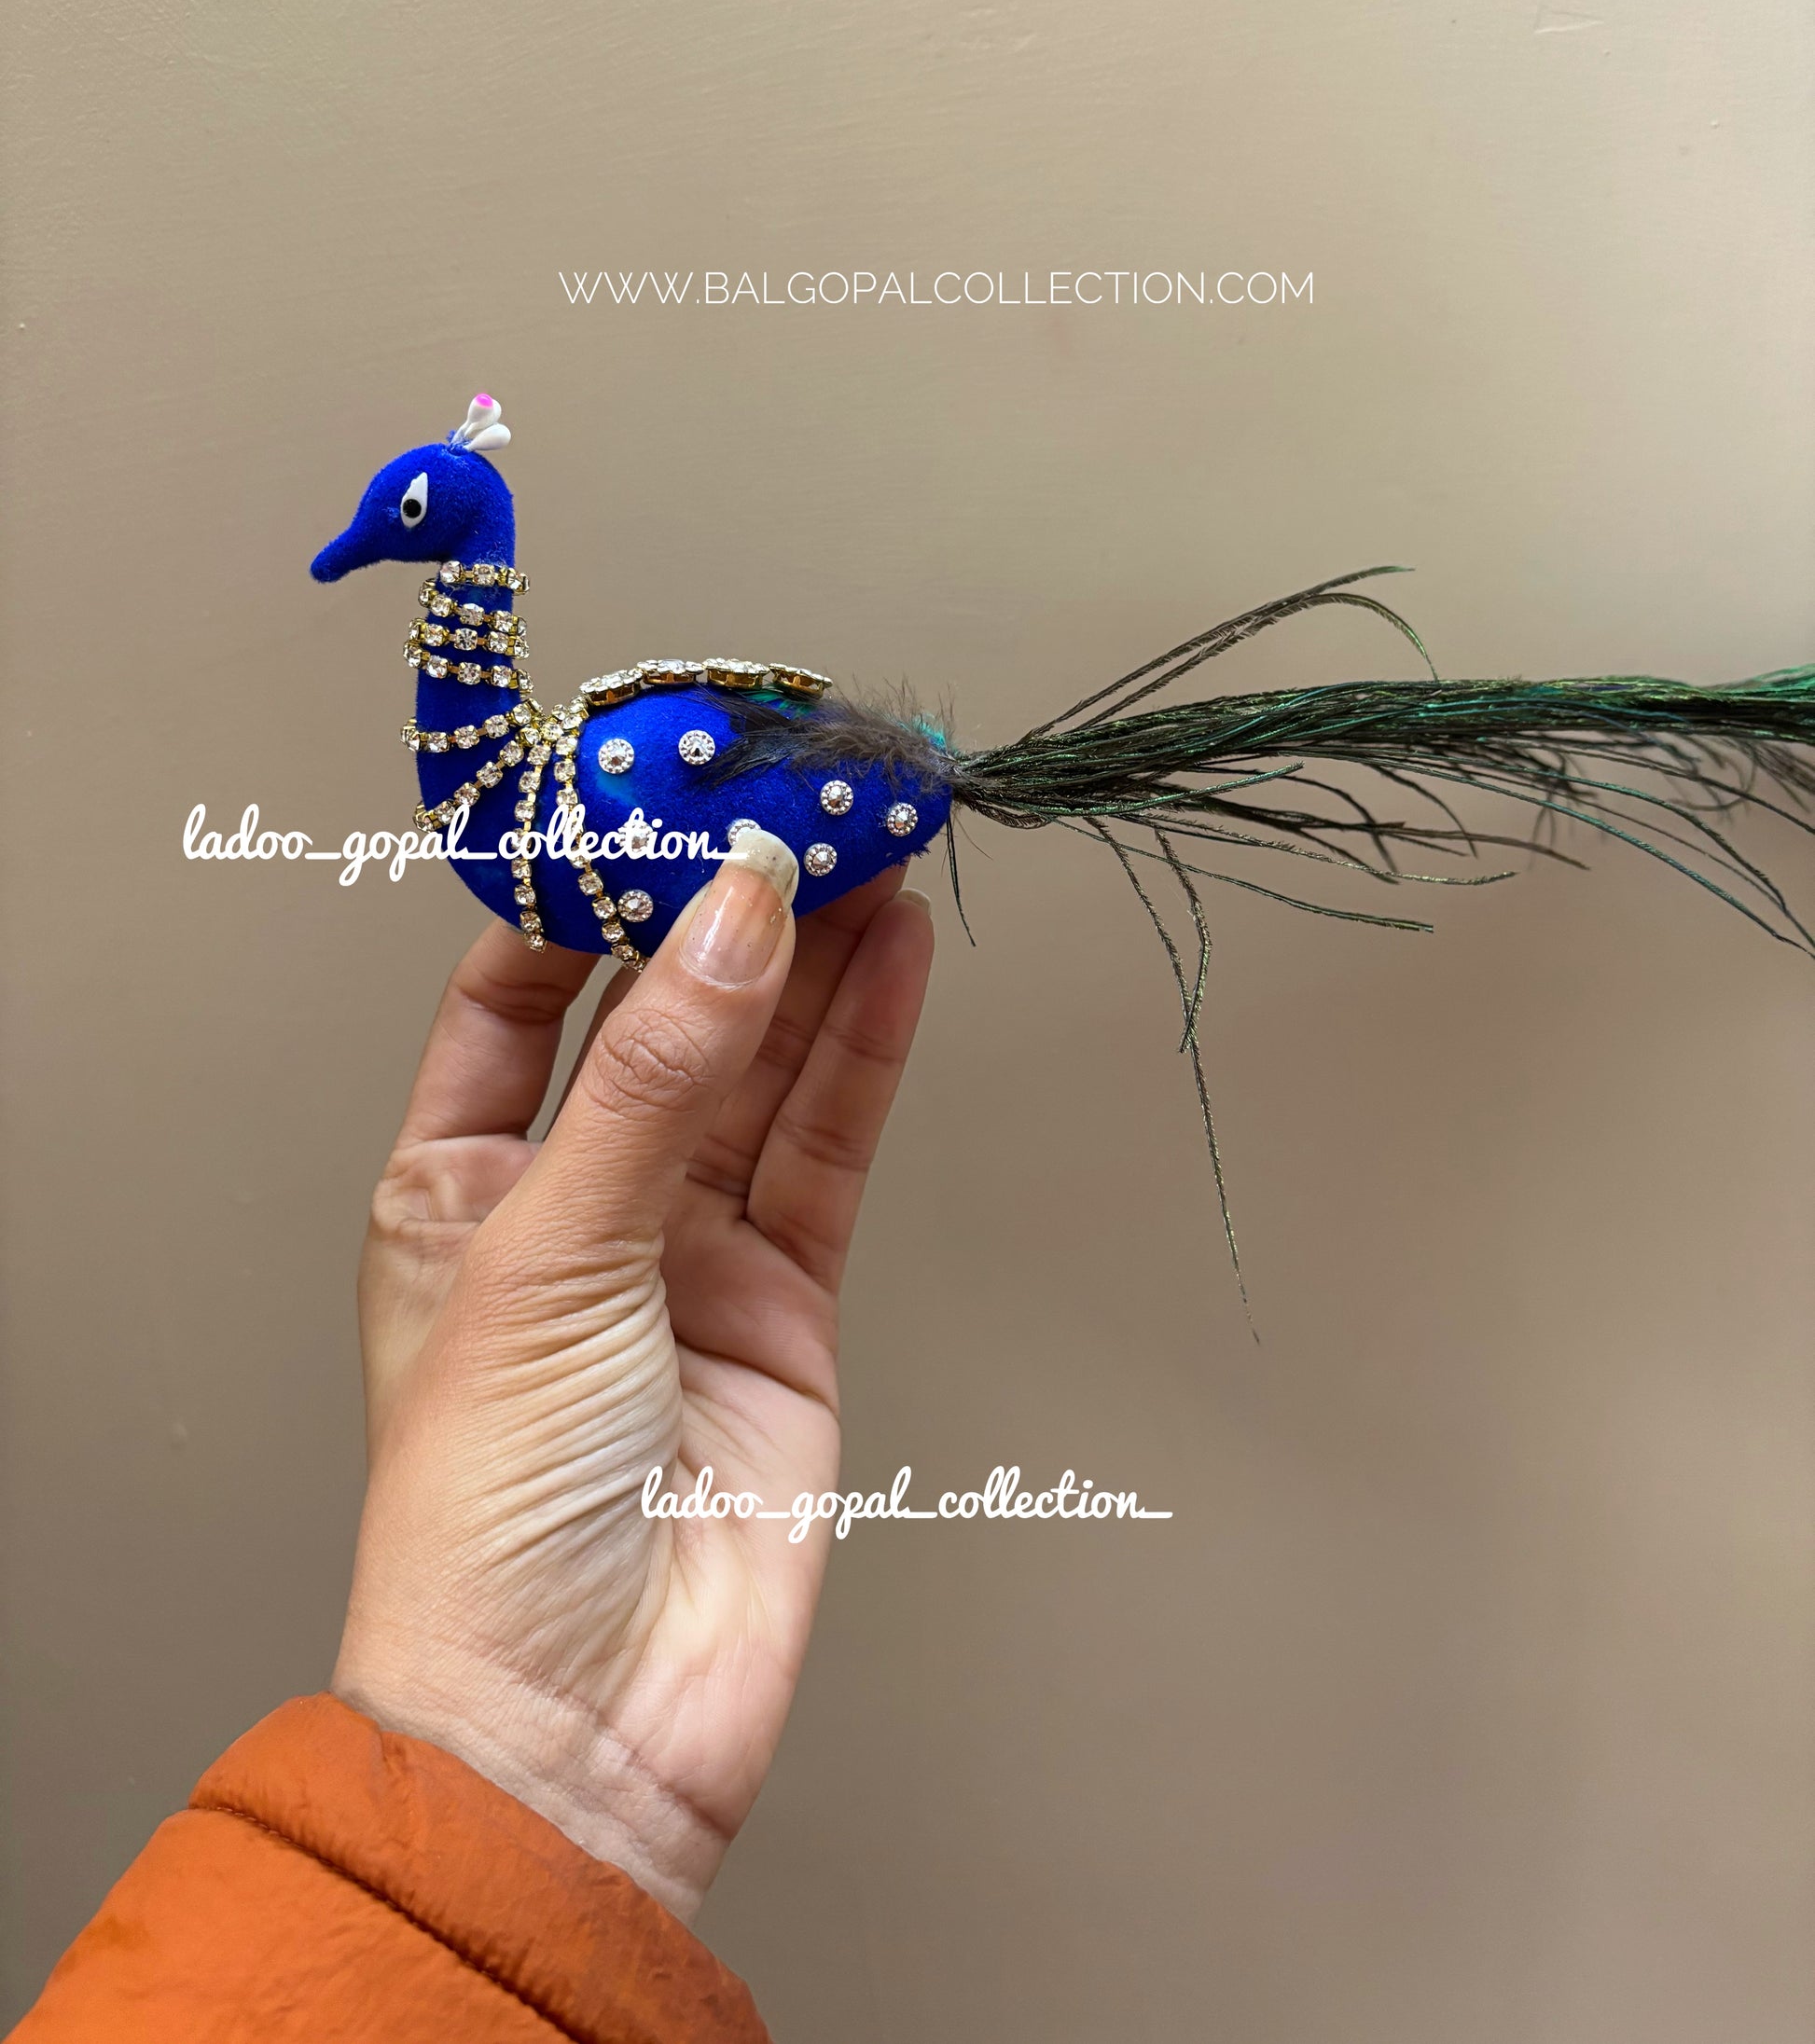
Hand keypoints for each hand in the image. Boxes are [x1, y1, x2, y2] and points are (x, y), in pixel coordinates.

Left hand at [331, 833, 934, 1920]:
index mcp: (455, 1180)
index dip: (588, 889)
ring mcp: (687, 1250)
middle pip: (663, 1013)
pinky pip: (828, 1147)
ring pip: (762, 1066)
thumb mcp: (547, 1255)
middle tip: (803, 796)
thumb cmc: (491, 1514)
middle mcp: (574, 1201)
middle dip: (730, 909)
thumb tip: (737, 911)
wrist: (583, 1725)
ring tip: (874, 839)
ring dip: (818, 958)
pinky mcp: (785, 1301)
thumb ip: (655, 1077)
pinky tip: (899, 956)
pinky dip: (867, 1051)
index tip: (661, 795)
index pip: (517, 989)